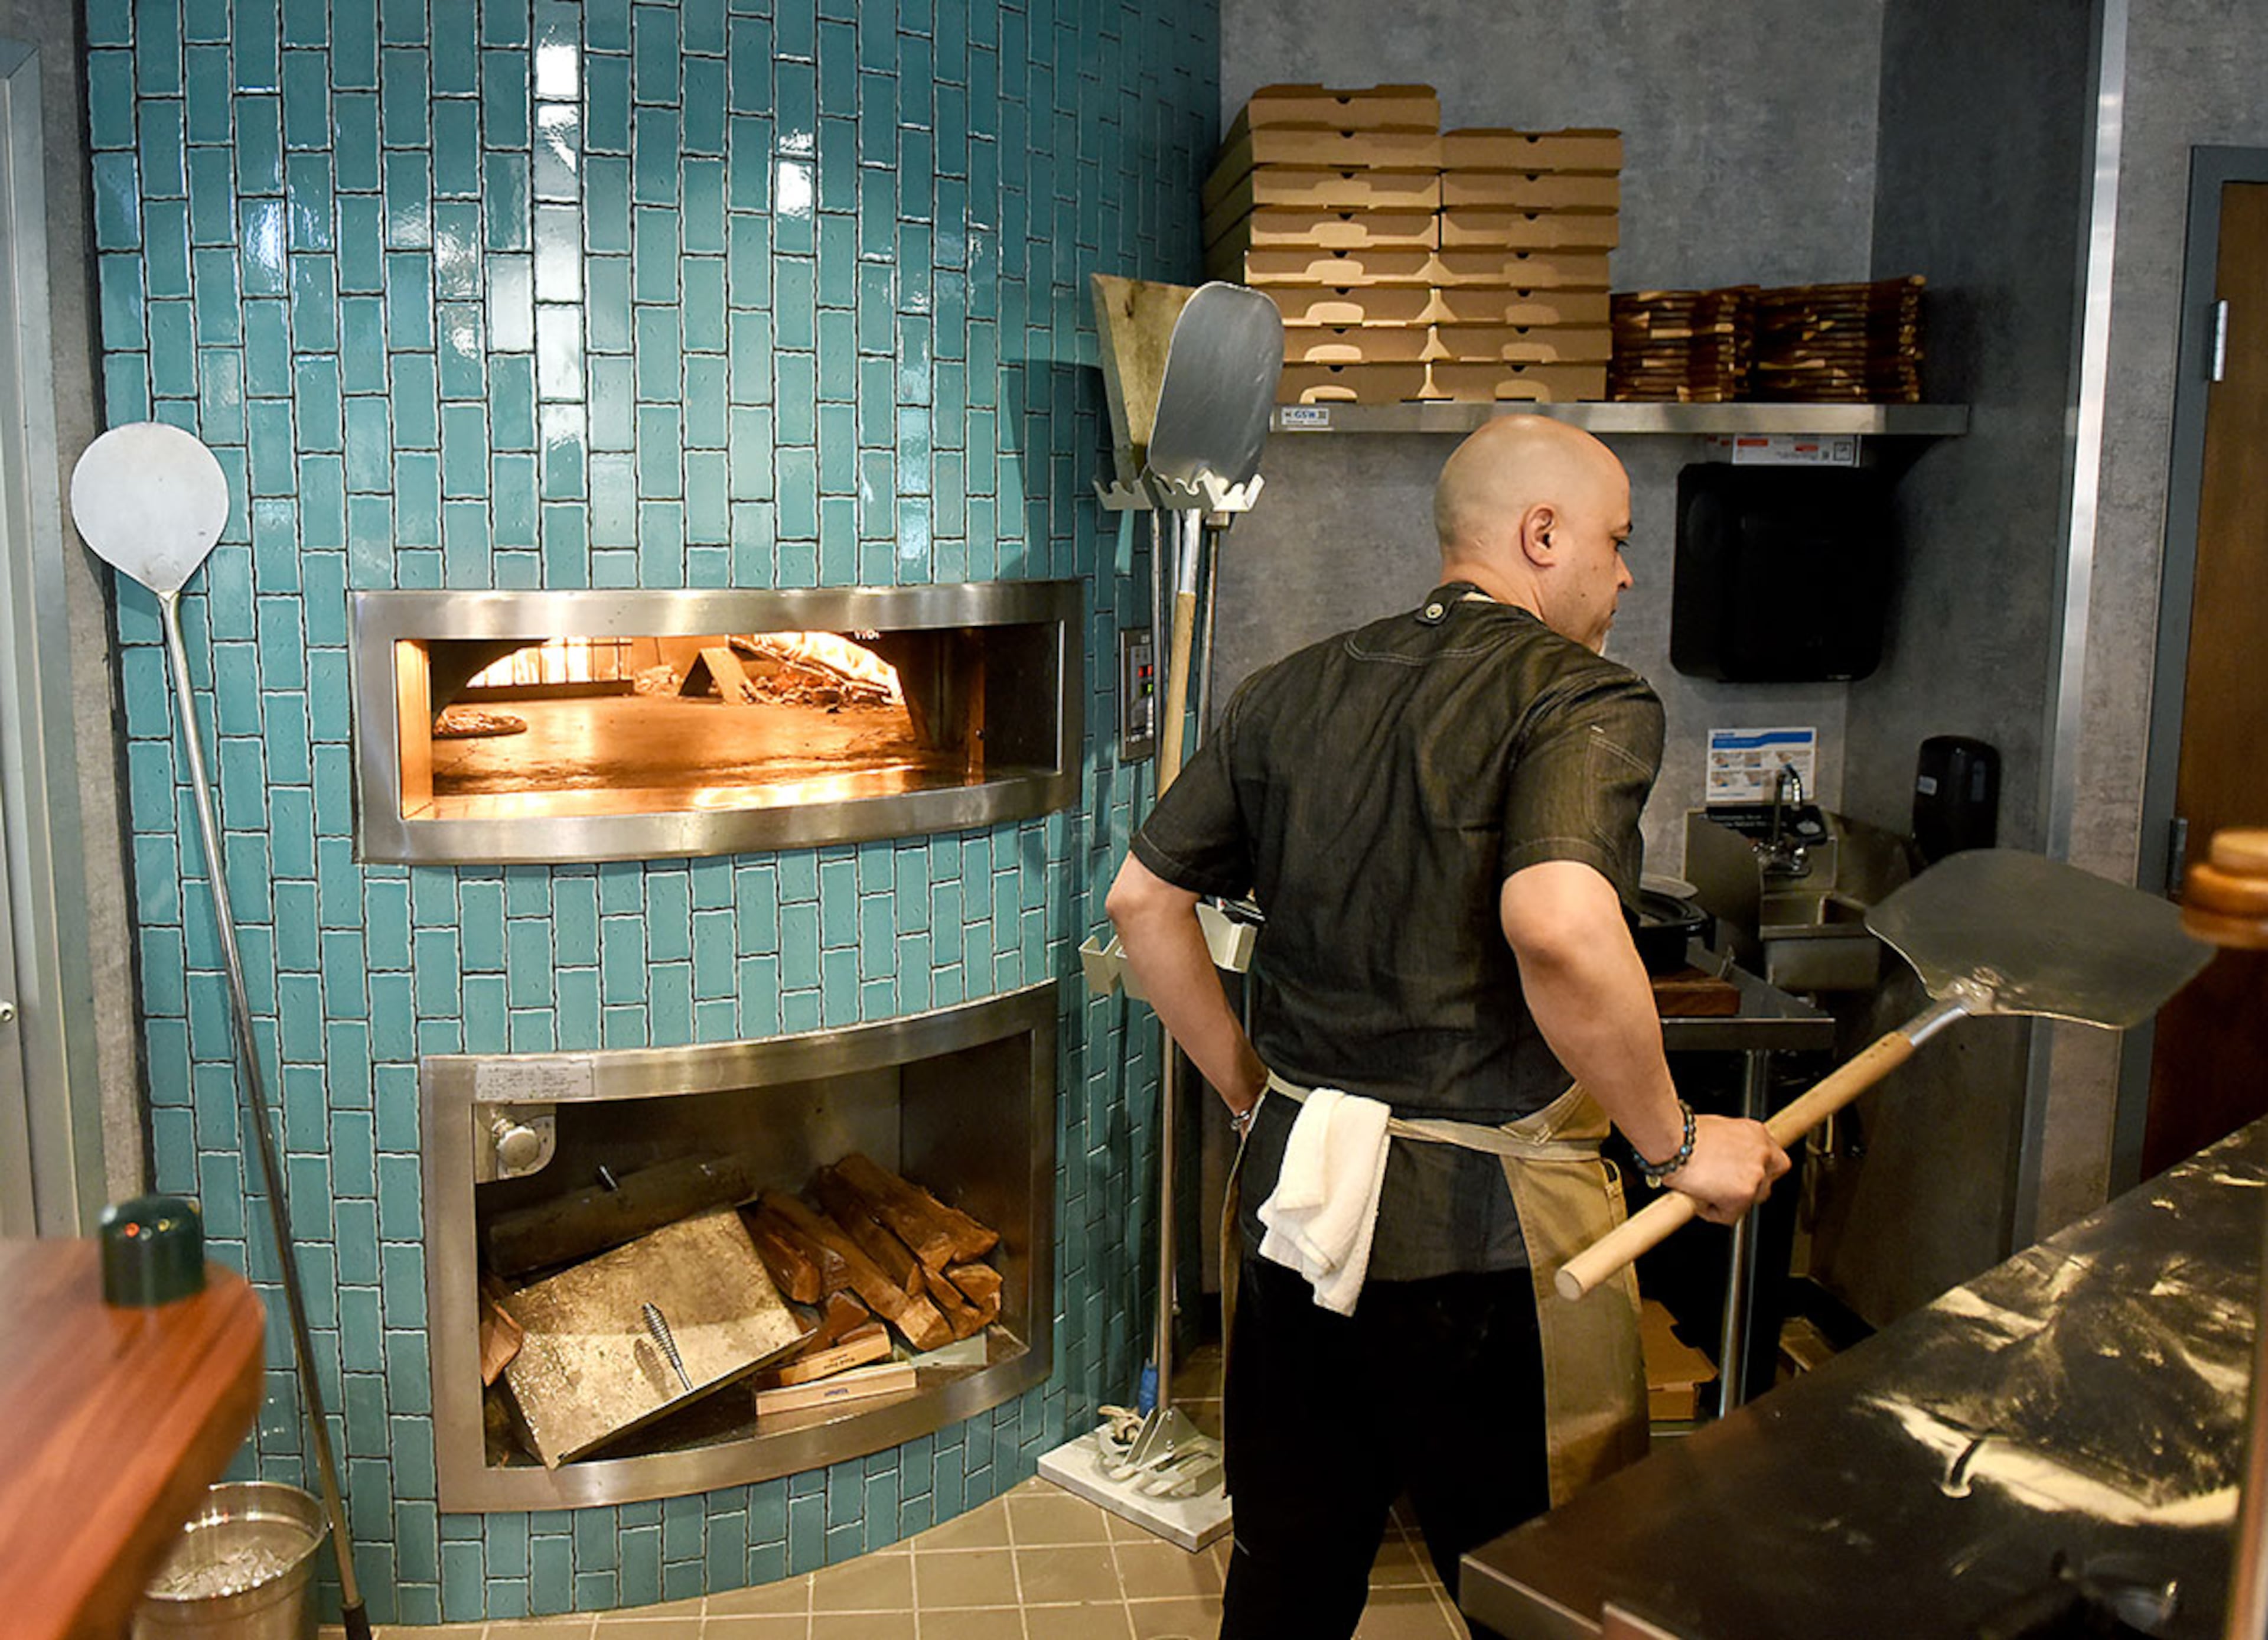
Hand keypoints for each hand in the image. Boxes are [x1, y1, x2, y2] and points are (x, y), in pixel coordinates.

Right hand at [1662, 1115, 1789, 1225]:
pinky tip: (1698, 1199)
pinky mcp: (1743, 1194)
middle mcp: (1761, 1152)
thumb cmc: (1682, 1134)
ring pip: (1751, 1199)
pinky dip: (1714, 1212)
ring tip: (1707, 1192)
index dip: (1760, 1168)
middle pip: (1769, 1180)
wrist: (1670, 1141)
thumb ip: (1732, 1146)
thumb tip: (1728, 1161)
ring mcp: (1755, 1174)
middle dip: (1749, 1186)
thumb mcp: (1716, 1130)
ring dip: (1732, 1201)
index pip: (1773, 1157)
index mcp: (1756, 1133)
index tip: (1748, 1172)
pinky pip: (1731, 1215)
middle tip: (1726, 1187)